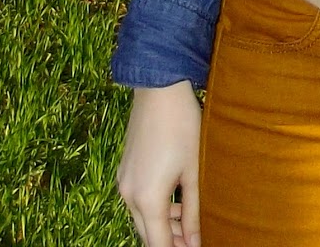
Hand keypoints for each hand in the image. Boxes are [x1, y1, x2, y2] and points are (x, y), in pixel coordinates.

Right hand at [117, 81, 202, 246]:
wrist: (158, 88)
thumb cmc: (182, 125)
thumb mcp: (193, 170)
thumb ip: (193, 210)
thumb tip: (195, 240)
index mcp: (147, 199)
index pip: (159, 245)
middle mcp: (129, 195)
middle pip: (147, 234)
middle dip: (170, 241)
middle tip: (195, 238)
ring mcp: (123, 182)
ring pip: (142, 217)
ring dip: (162, 224)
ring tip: (189, 219)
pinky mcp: (124, 170)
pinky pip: (138, 200)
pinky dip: (154, 207)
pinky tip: (175, 199)